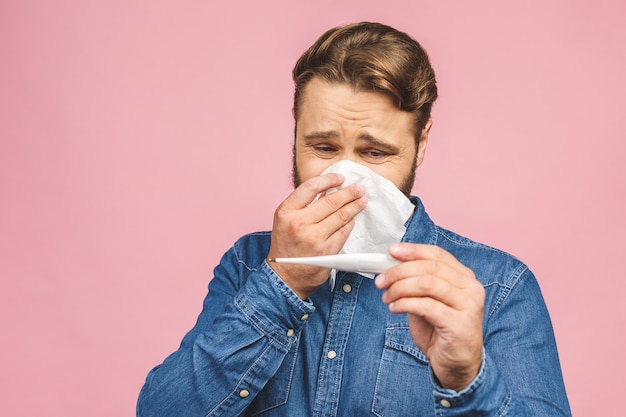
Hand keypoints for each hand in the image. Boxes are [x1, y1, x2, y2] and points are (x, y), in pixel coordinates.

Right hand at [268, 173, 366, 298]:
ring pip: (341, 216)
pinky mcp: (327, 251)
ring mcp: (314, 238)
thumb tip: (327, 190)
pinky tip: (353, 219)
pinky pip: (344, 232)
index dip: (329, 179)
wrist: (285, 276)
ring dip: (354, 206)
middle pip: (331, 201)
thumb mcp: (285, 220)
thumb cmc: (286, 246)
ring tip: (361, 201)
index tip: (340, 178)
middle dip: (349, 193)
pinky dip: (350, 224)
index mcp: (286, 211)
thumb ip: (302, 205)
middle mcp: (299, 223)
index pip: (311, 187)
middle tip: (359, 189)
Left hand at [375, 243, 484, 390]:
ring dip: (400, 288)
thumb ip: (416, 283)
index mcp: (464, 277)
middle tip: (381, 280)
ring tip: (387, 296)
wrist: (456, 365)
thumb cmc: (440, 331)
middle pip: (430, 268)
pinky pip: (426, 306)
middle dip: (400, 271)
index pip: (437, 254)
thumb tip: (391, 267)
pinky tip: (394, 307)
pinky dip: (405, 303)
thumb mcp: (427, 301)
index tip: (391, 251)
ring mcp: (468, 305)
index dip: (413, 250)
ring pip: (428, 284)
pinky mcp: (460, 324)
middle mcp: (471, 288)